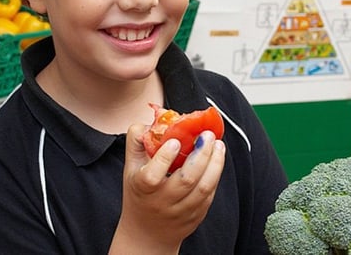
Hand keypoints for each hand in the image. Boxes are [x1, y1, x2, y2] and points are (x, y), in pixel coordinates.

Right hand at [110, 125, 225, 253]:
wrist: (147, 232)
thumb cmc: (140, 192)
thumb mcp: (131, 168)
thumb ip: (138, 141)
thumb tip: (156, 119)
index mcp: (143, 189)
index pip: (152, 176)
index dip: (164, 158)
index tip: (175, 141)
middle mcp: (162, 202)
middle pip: (187, 180)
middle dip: (201, 154)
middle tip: (208, 135)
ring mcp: (181, 211)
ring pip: (204, 187)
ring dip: (215, 163)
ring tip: (218, 144)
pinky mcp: (197, 215)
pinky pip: (210, 193)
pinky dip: (216, 173)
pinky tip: (217, 158)